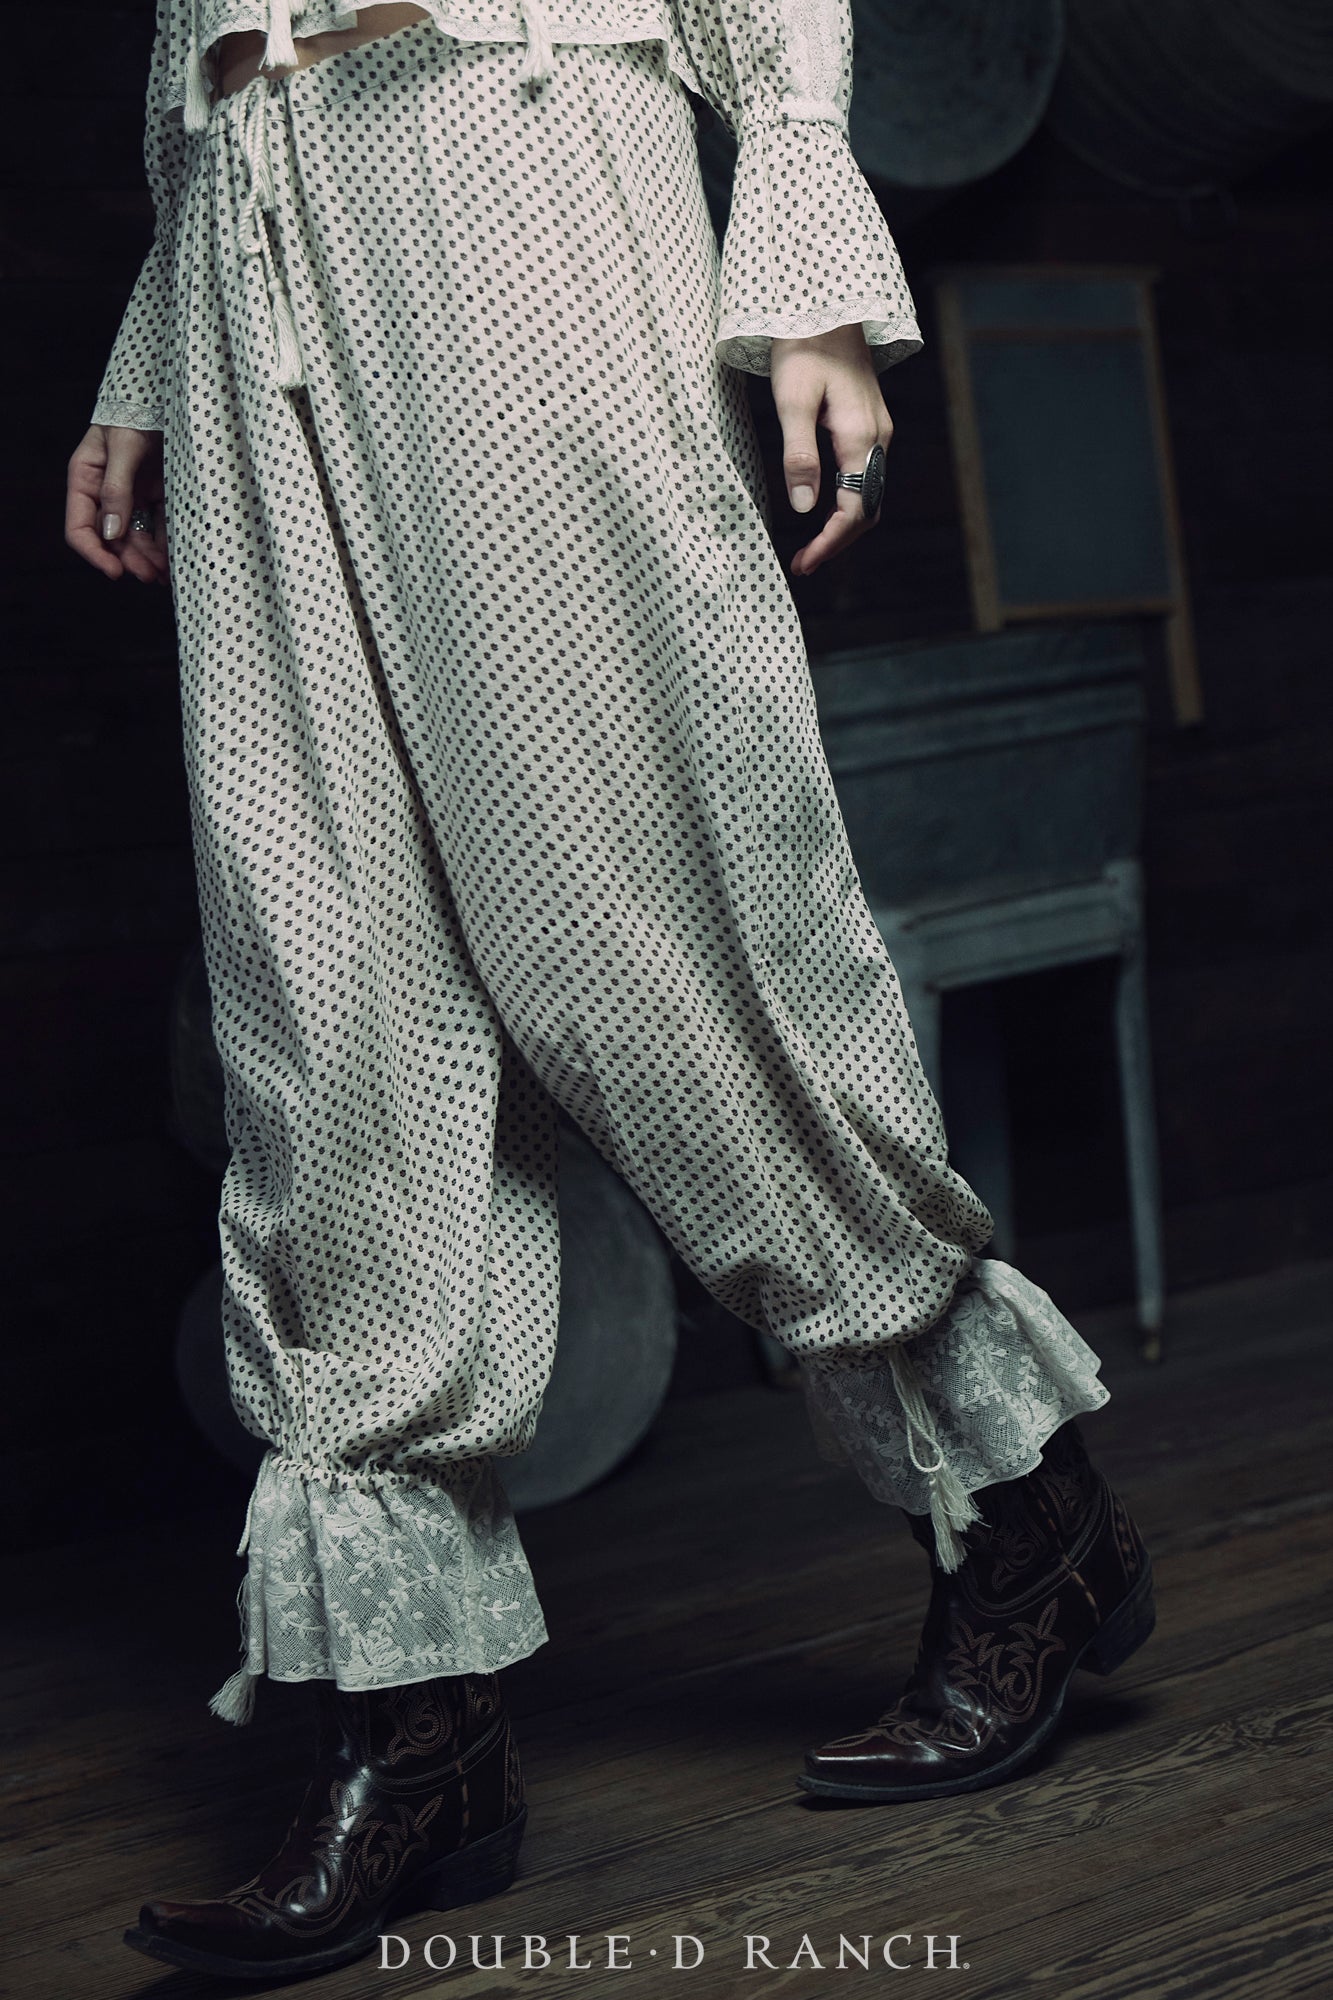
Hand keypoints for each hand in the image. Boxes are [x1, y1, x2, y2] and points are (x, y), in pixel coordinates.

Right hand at [66, 423, 169, 583]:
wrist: (168, 396)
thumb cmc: (138, 412)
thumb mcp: (124, 447)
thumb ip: (117, 489)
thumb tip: (112, 532)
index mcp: (86, 478)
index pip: (80, 527)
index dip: (94, 552)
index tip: (115, 571)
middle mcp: (106, 492)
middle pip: (111, 538)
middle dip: (129, 560)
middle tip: (150, 576)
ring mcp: (132, 495)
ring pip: (136, 537)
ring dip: (148, 558)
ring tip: (164, 575)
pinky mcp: (156, 495)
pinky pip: (158, 526)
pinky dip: (164, 545)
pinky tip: (174, 561)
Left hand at [769, 323, 892, 577]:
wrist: (827, 303)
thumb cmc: (804, 345)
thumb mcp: (792, 400)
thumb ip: (799, 454)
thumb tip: (805, 508)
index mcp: (861, 437)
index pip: (854, 510)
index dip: (829, 543)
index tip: (804, 563)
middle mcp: (878, 438)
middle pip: (867, 509)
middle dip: (837, 542)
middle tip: (804, 564)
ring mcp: (878, 431)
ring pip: (868, 495)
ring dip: (842, 526)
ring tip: (811, 547)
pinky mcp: (869, 424)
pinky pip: (865, 477)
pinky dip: (847, 503)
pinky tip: (824, 510)